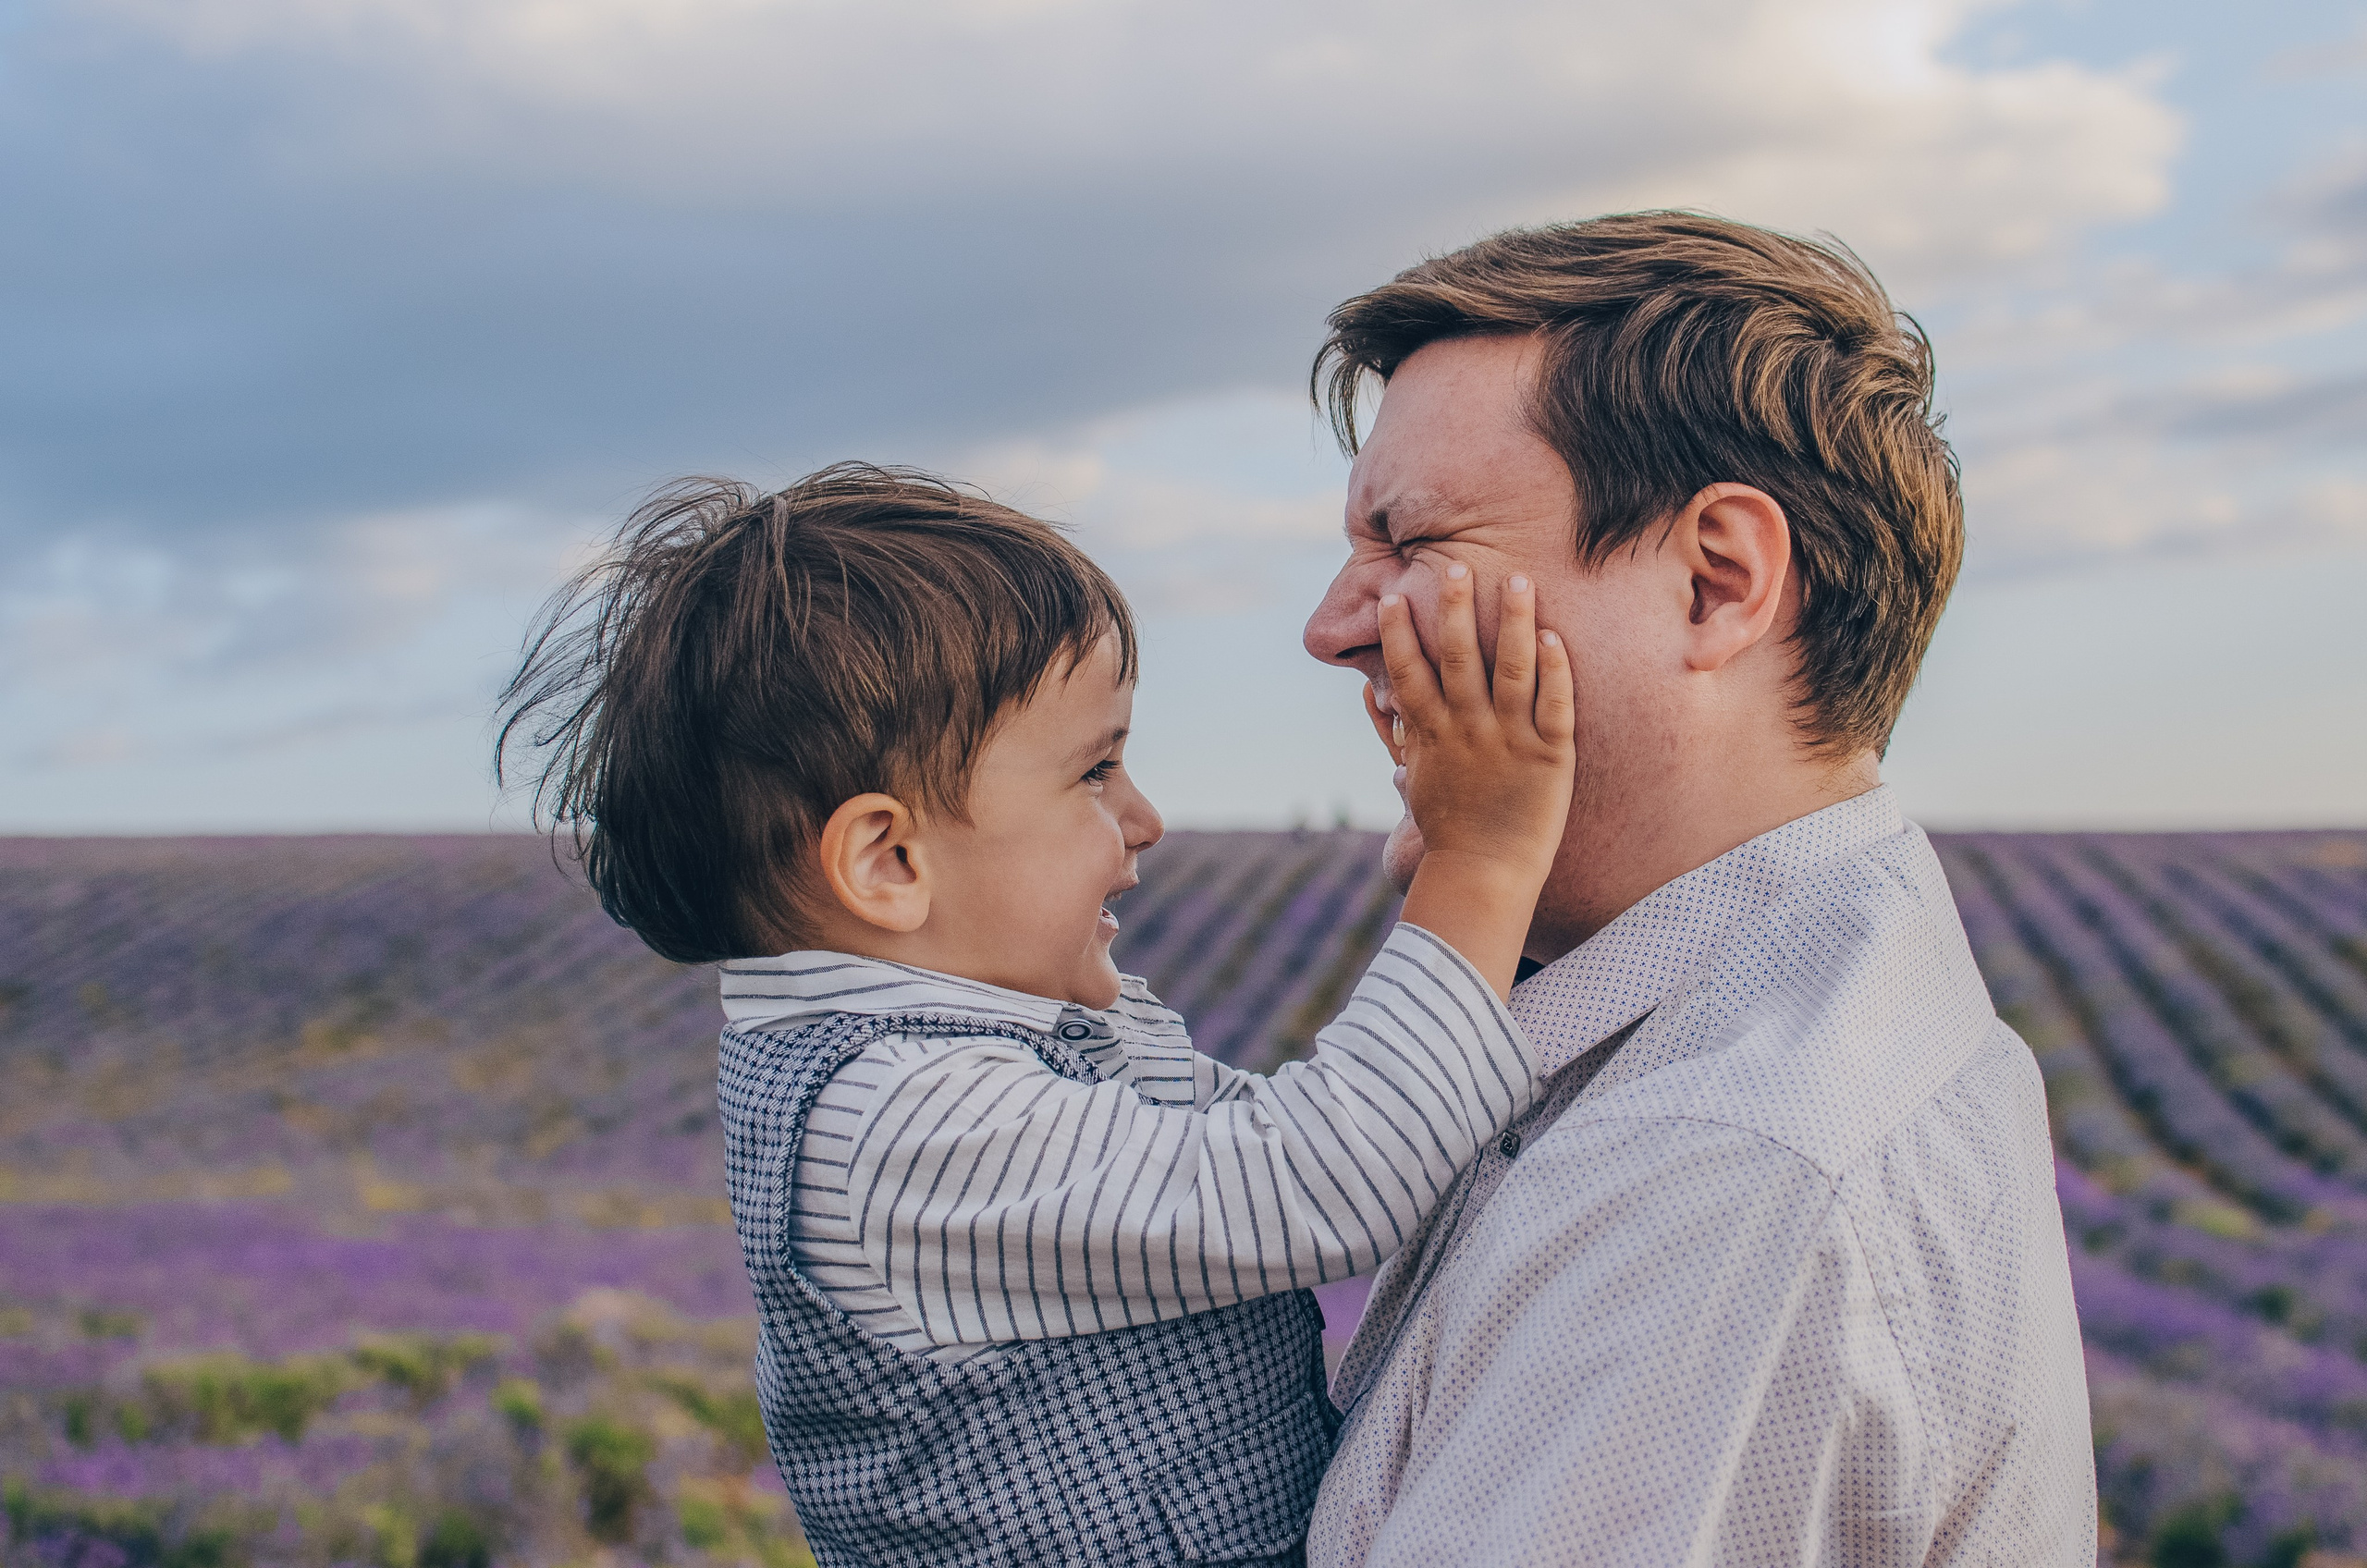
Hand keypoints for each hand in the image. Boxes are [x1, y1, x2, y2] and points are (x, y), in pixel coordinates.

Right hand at [1376, 563, 1574, 989]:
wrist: (1486, 875)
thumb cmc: (1450, 832)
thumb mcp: (1419, 781)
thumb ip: (1406, 740)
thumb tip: (1383, 712)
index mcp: (1432, 736)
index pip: (1410, 673)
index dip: (1400, 633)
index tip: (1395, 594)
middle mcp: (1467, 731)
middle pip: (1458, 658)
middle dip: (1455, 609)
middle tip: (1455, 565)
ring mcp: (1509, 741)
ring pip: (1511, 670)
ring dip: (1512, 622)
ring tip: (1517, 580)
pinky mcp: (1549, 757)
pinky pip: (1553, 705)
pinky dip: (1555, 671)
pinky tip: (1554, 637)